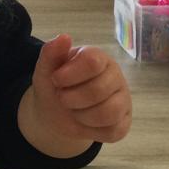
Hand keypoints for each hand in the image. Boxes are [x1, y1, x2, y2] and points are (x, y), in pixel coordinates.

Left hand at [18, 34, 131, 156]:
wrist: (54, 113)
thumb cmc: (54, 86)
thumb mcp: (45, 69)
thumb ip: (51, 53)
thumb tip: (64, 37)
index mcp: (98, 58)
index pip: (92, 62)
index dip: (70, 75)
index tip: (56, 79)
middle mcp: (115, 76)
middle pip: (98, 91)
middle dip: (71, 99)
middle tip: (63, 98)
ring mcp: (122, 100)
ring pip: (107, 113)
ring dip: (81, 116)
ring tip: (74, 110)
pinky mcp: (123, 122)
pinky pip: (112, 131)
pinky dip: (91, 130)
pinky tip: (85, 122)